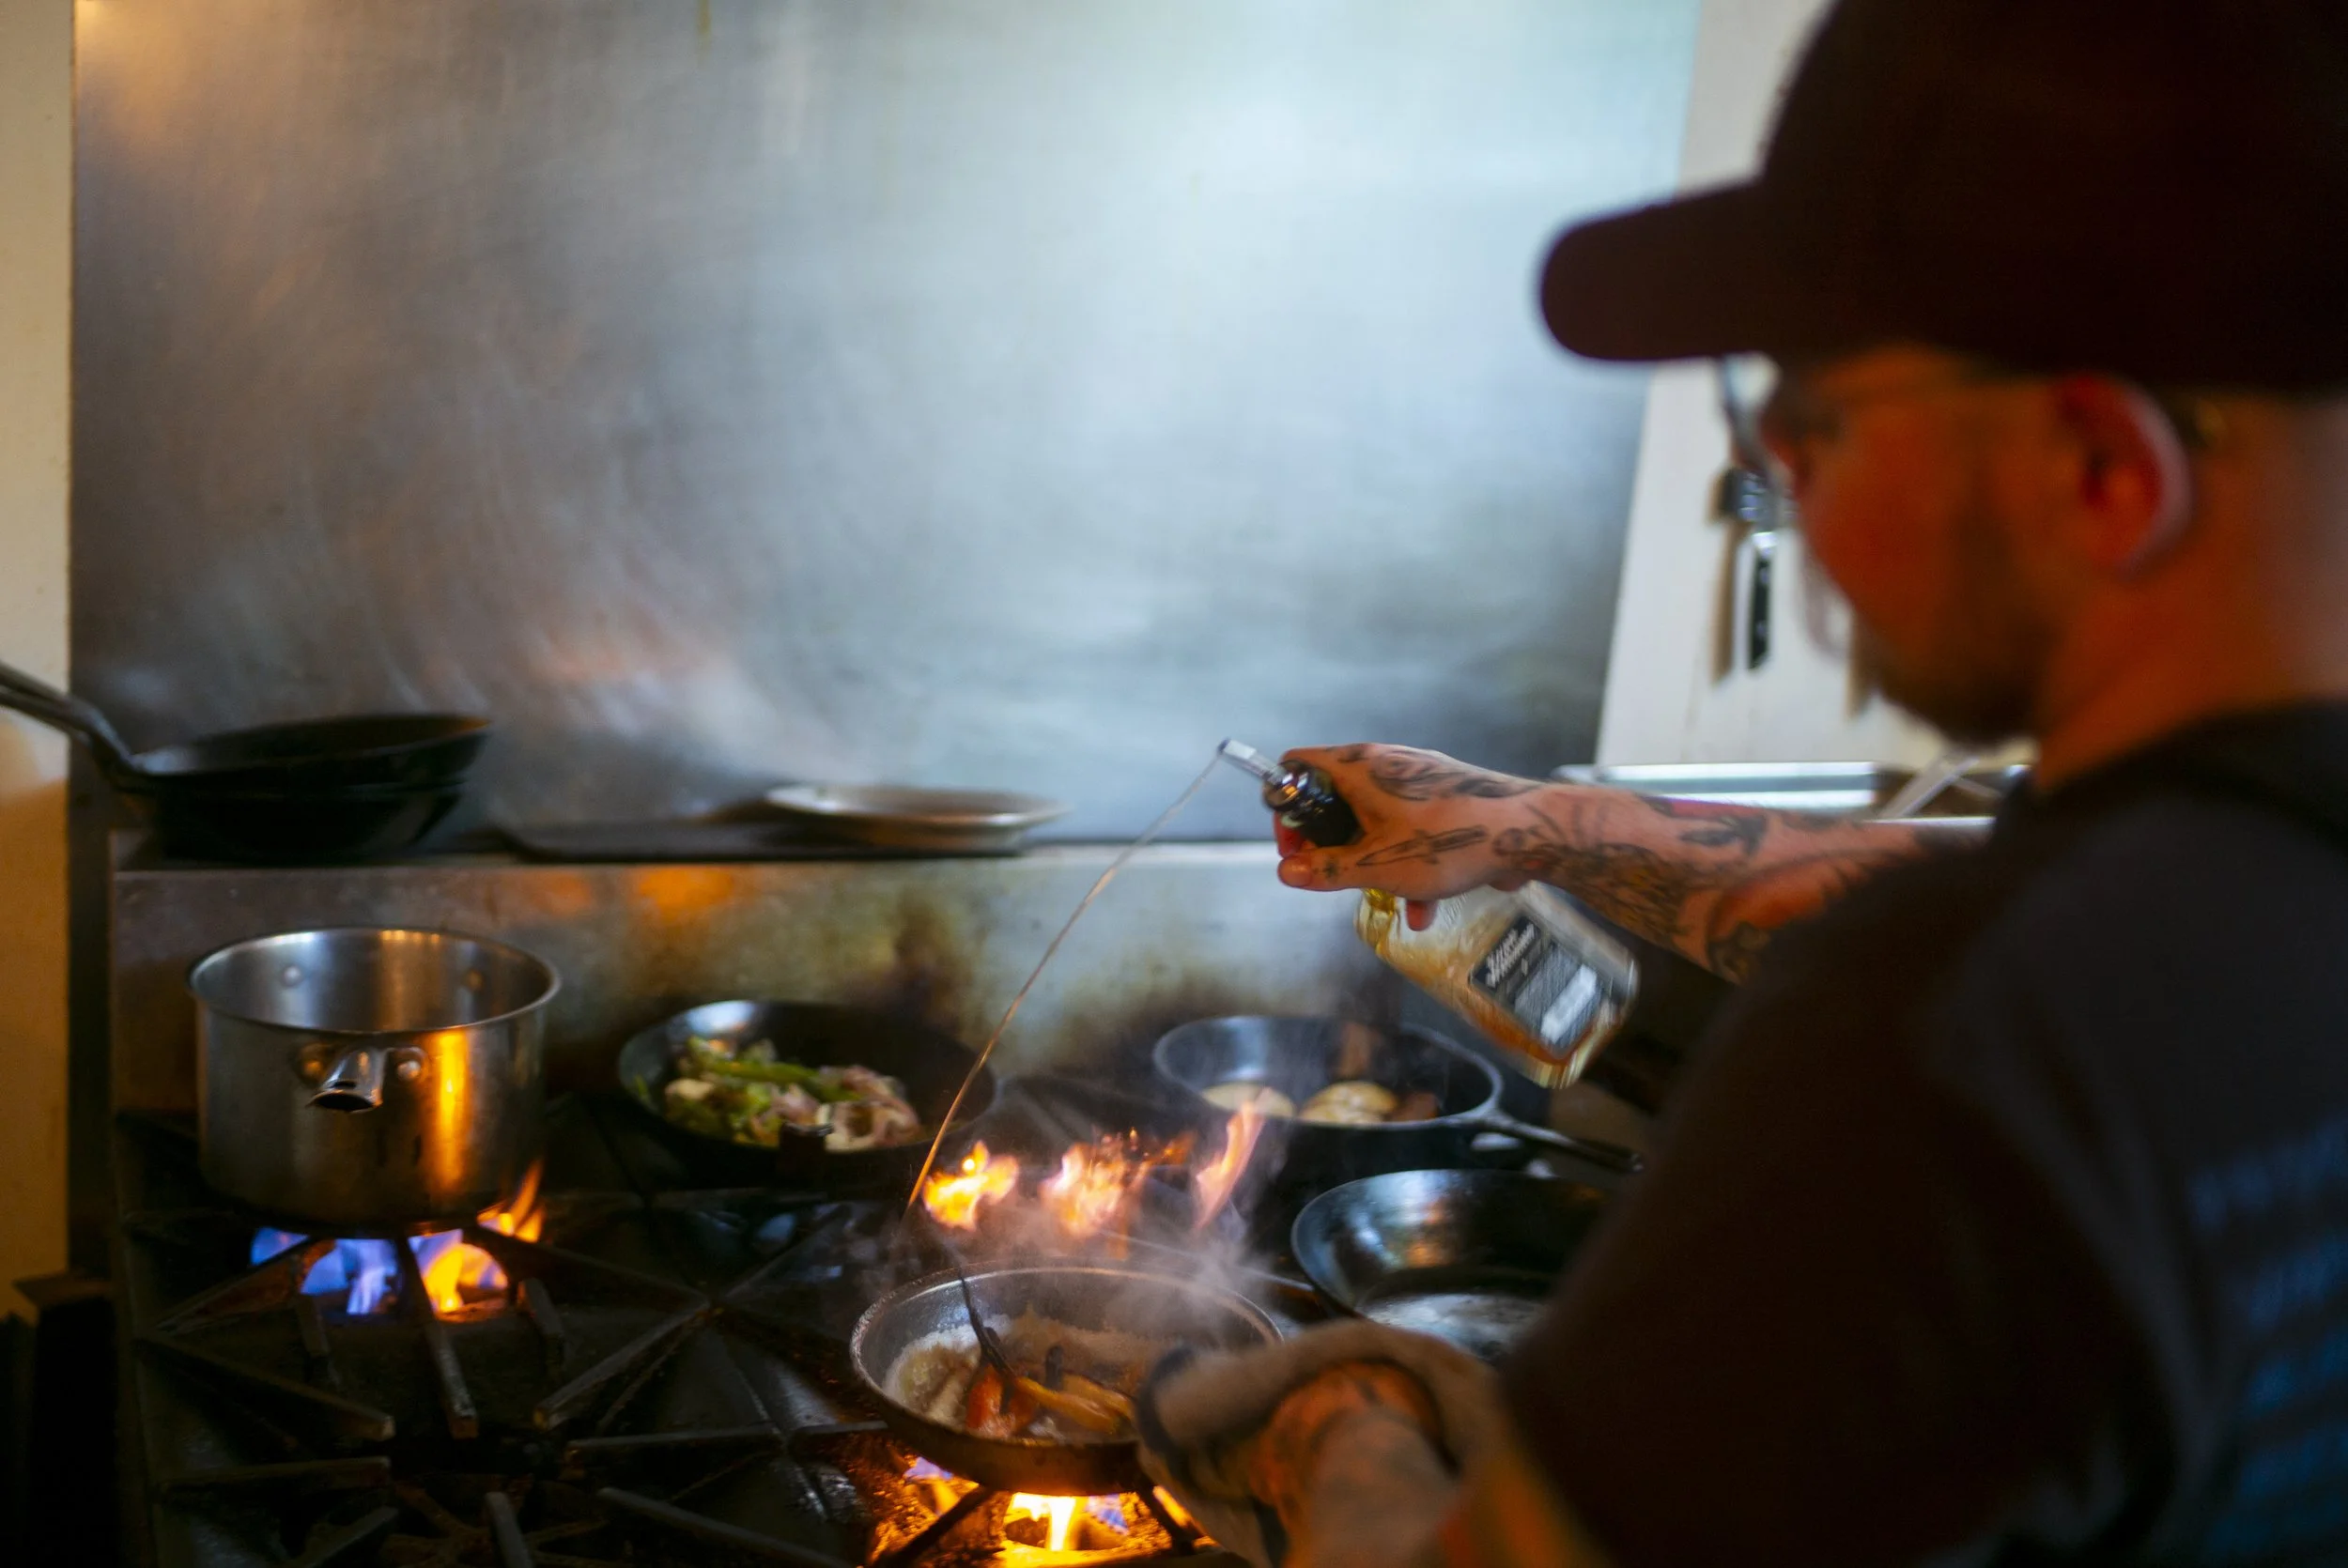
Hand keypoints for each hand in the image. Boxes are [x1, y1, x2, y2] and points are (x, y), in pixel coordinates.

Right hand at [1274, 745, 1536, 927]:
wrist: (1526, 831)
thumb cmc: (1447, 841)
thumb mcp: (1377, 865)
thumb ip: (1327, 869)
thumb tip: (1287, 871)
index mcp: (1360, 767)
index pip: (1299, 766)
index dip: (1286, 805)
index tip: (1294, 844)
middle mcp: (1387, 764)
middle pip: (1337, 798)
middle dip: (1332, 843)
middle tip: (1331, 874)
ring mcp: (1420, 779)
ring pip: (1377, 820)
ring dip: (1373, 861)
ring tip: (1382, 899)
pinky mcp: (1447, 798)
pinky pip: (1412, 829)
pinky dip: (1409, 864)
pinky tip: (1423, 910)